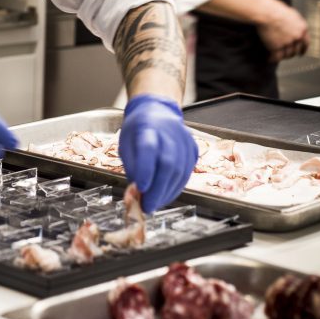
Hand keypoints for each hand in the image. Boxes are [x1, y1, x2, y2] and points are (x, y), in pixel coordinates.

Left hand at [119, 94, 197, 213]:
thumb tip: (137, 195)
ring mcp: (184, 139)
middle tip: (147, 206)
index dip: (145, 169)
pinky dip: (176, 187)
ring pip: (180, 171)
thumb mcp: (126, 144)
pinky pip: (187, 172)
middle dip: (157, 189)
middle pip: (168, 163)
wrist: (157, 112)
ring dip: (167, 192)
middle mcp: (169, 132)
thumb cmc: (138, 130)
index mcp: (147, 127)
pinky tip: (166, 195)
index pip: (148, 148)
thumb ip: (132, 168)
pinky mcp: (193, 148)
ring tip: (154, 203)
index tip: (140, 189)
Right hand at [256, 1, 308, 62]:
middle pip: (296, 50)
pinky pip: (277, 57)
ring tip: (276, 56)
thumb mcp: (291, 14)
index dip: (303, 49)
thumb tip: (293, 27)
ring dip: (282, 57)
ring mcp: (287, 42)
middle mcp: (297, 37)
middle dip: (291, 54)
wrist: (266, 12)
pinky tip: (269, 59)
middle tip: (287, 55)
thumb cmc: (276, 9)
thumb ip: (295, 23)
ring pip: (287, 55)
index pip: (306, 43)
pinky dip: (273, 59)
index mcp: (302, 28)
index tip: (301, 53)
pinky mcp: (277, 47)